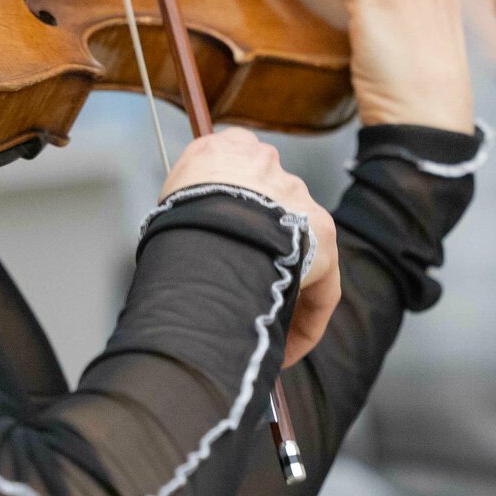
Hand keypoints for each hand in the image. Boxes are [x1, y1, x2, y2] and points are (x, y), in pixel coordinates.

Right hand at [159, 127, 339, 365]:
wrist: (208, 222)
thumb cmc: (178, 216)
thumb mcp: (172, 193)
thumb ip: (188, 197)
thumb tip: (184, 228)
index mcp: (231, 149)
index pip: (238, 166)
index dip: (232, 202)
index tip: (221, 232)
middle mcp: (271, 167)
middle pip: (269, 208)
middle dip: (257, 246)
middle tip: (238, 286)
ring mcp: (301, 200)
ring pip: (297, 246)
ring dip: (282, 281)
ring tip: (259, 321)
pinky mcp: (323, 238)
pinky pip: (321, 286)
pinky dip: (306, 317)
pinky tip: (286, 347)